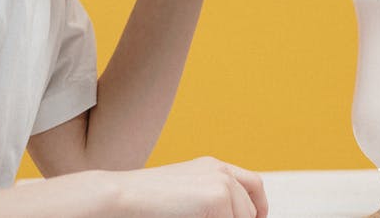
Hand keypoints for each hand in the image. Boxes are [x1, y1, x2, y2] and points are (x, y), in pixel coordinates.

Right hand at [110, 156, 268, 217]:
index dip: (258, 207)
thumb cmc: (143, 203)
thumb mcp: (184, 196)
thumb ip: (209, 201)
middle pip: (250, 209)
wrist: (121, 197)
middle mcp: (221, 171)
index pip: (252, 185)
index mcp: (212, 166)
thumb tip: (232, 215)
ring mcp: (222, 184)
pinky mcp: (218, 200)